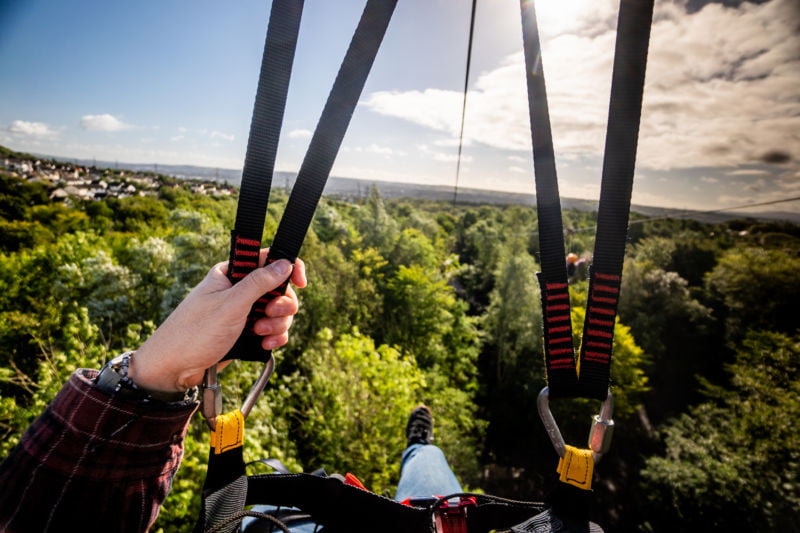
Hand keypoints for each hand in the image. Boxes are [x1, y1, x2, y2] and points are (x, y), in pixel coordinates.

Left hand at [128, 250, 306, 393]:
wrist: (173, 369)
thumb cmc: (194, 333)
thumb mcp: (230, 304)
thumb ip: (259, 283)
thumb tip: (285, 263)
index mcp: (230, 273)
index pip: (267, 259)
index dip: (288, 268)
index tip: (301, 283)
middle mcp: (238, 290)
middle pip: (278, 288)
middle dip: (281, 305)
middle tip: (270, 315)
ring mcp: (243, 312)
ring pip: (278, 311)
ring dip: (276, 324)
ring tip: (260, 334)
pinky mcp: (246, 332)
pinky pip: (272, 330)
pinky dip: (274, 337)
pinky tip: (266, 344)